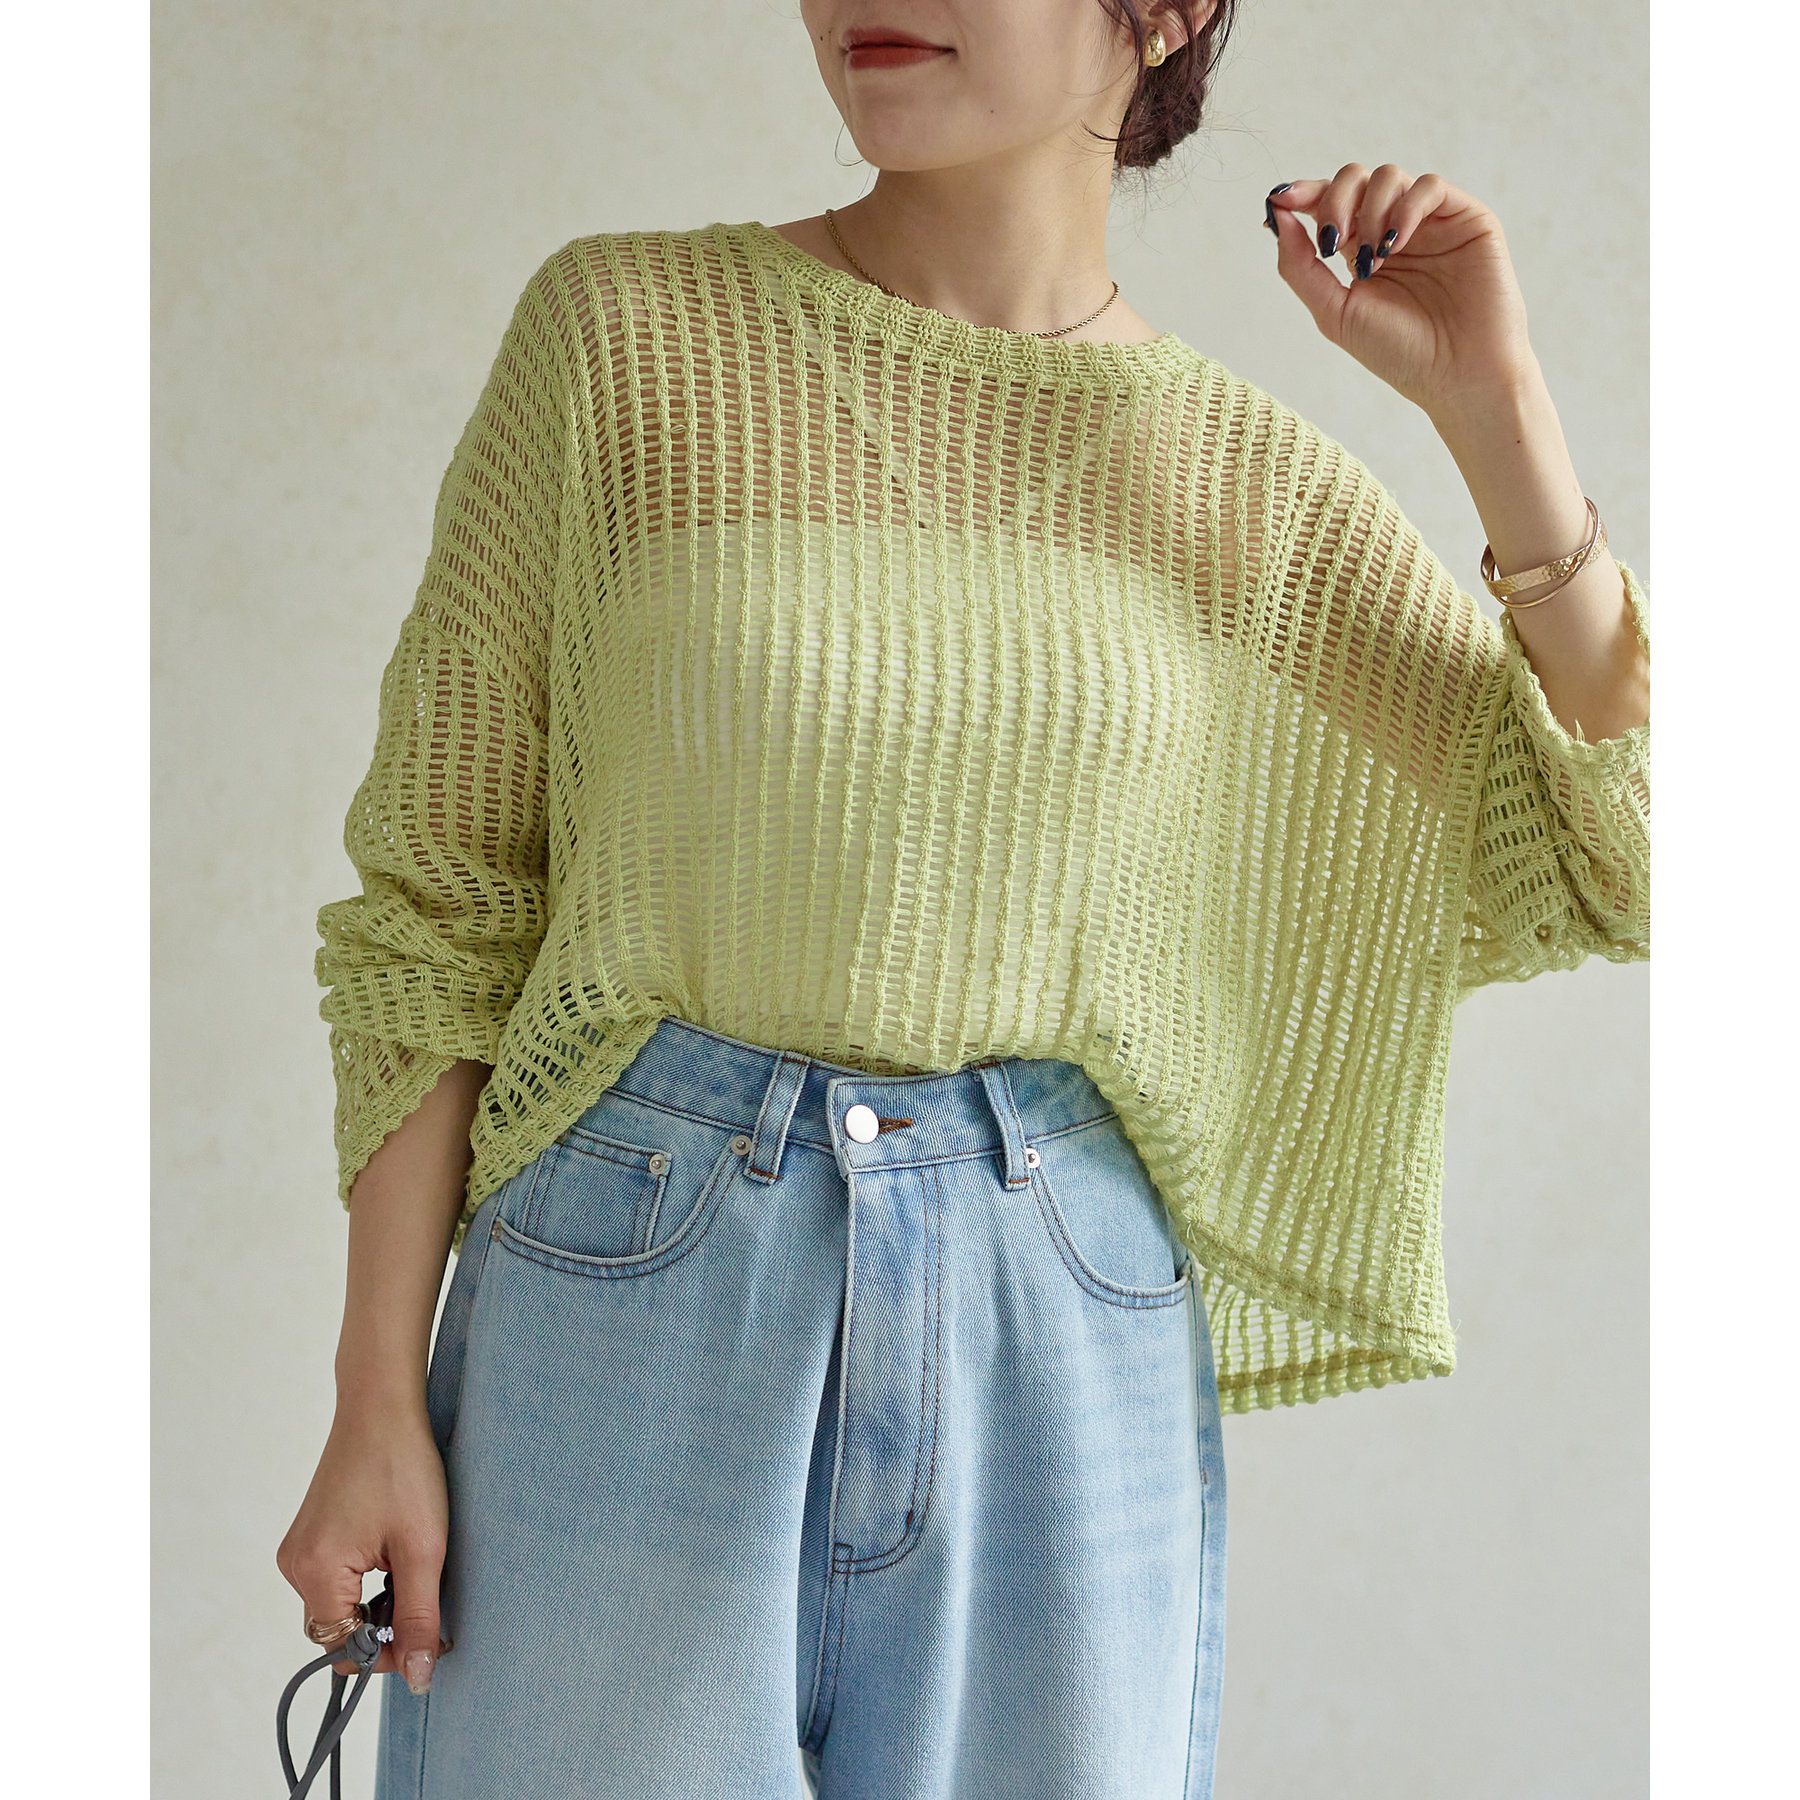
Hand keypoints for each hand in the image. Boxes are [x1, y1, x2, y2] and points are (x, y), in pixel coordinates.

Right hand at [276, 1404, 452, 1689]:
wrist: (381, 1406)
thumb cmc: (404, 1468)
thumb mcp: (423, 1548)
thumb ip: (418, 1617)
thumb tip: (419, 1677)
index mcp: (316, 1571)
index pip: (344, 1647)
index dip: (388, 1652)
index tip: (428, 1637)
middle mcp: (294, 1565)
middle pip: (336, 1630)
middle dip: (381, 1629)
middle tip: (425, 1602)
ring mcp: (297, 1549)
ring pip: (336, 1606)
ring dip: (374, 1605)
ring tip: (412, 1570)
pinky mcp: (308, 1536)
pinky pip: (332, 1580)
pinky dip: (363, 1583)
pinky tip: (394, 1555)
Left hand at [1265, 165, 1536, 417]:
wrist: (1458, 374)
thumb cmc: (1399, 352)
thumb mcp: (1335, 313)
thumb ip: (1300, 267)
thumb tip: (1276, 217)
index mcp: (1359, 250)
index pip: (1328, 203)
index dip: (1303, 193)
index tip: (1280, 200)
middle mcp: (1392, 230)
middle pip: (1354, 179)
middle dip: (1334, 201)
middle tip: (1332, 242)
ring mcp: (1428, 222)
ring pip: (1388, 176)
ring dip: (1369, 211)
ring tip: (1375, 259)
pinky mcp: (1465, 217)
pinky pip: (1428, 186)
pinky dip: (1404, 208)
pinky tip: (1396, 244)